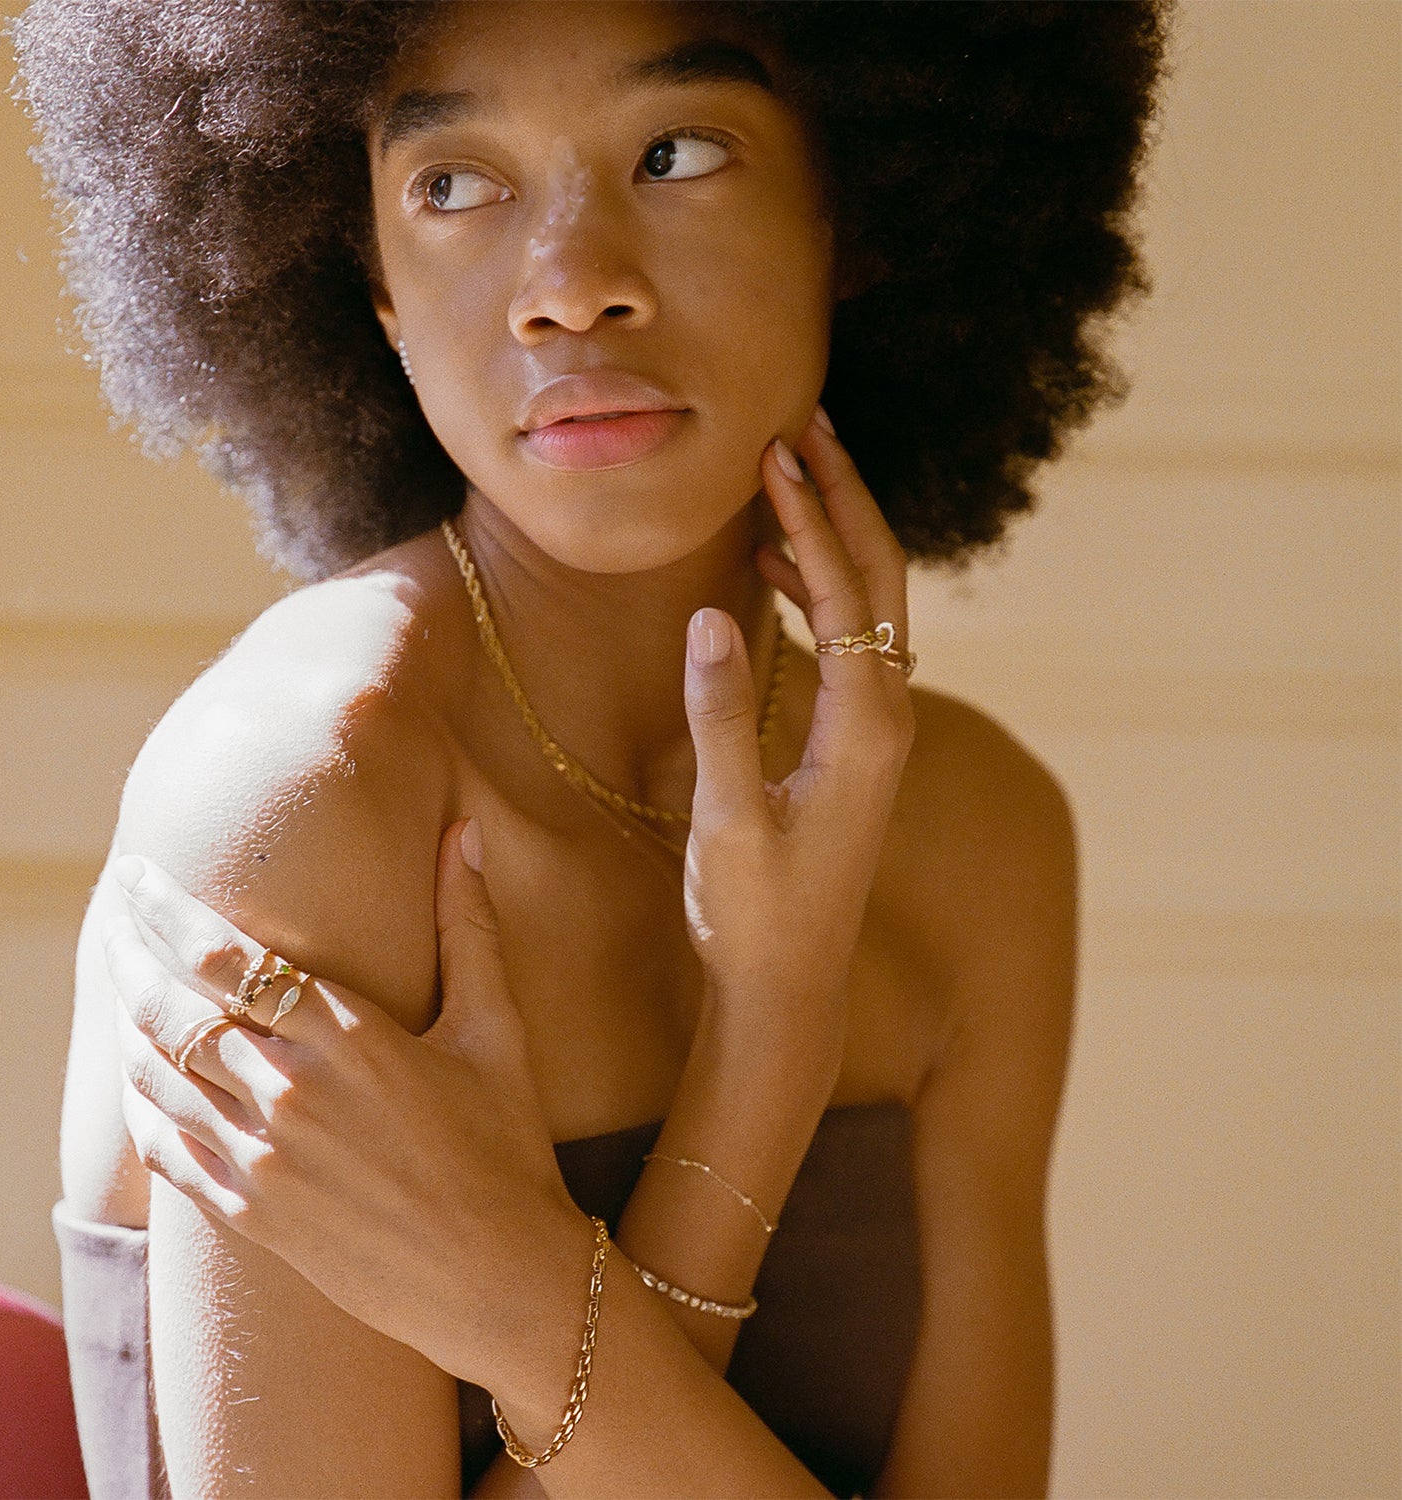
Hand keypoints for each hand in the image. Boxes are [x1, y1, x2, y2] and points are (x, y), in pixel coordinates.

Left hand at [104, 822, 580, 1393]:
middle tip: (108, 914)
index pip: (225, 955)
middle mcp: (289, 1093)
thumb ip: (469, 923)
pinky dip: (137, 1105)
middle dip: (129, 953)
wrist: (499, 1279)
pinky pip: (165, 1149)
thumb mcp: (495, 1027)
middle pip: (171, 1008)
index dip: (167, 910)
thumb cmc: (506, 1145)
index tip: (137, 876)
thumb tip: (467, 831)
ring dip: (124, 1021)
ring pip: (156, 1076)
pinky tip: (134, 1077)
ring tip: (115, 982)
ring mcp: (262, 1161)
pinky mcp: (252, 1216)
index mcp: (346, 1037)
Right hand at [682, 406, 913, 1056]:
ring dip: (832, 535)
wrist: (789, 984)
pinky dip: (817, 588)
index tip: (774, 450)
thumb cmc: (753, 914)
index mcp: (863, 728)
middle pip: (879, 577)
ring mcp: (878, 729)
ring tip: (786, 476)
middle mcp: (887, 718)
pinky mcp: (856, 742)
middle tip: (803, 425)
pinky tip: (773, 572)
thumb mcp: (725, 820)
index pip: (843, 593)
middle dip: (843, 496)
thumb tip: (711, 614)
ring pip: (870, 604)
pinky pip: (849, 640)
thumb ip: (720, 714)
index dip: (809, 516)